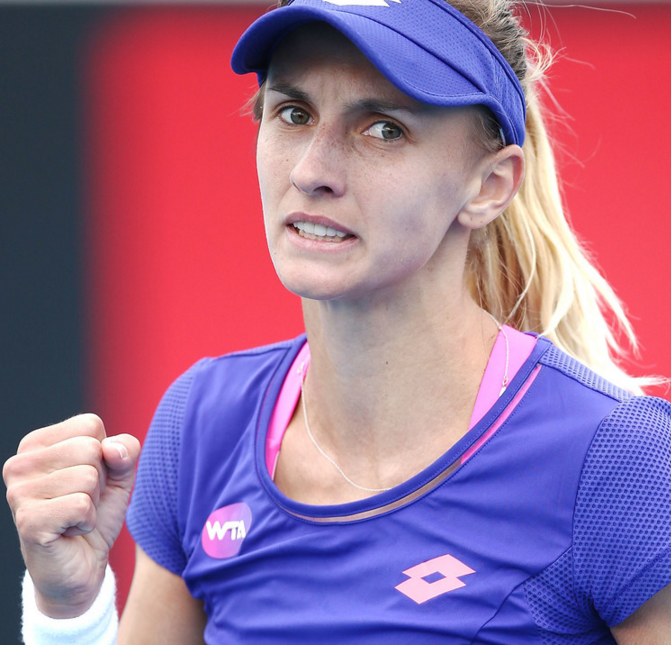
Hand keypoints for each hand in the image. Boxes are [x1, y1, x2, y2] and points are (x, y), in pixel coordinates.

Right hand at [3, 414, 140, 617]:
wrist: (81, 566)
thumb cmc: (96, 512)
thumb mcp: (120, 473)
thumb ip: (126, 450)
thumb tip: (112, 448)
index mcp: (37, 443)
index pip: (90, 424)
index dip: (104, 454)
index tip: (89, 479)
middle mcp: (20, 463)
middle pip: (90, 448)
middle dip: (99, 480)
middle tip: (82, 501)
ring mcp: (18, 492)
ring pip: (88, 477)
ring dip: (92, 503)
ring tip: (74, 516)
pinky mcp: (27, 520)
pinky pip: (81, 505)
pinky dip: (87, 521)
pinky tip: (70, 531)